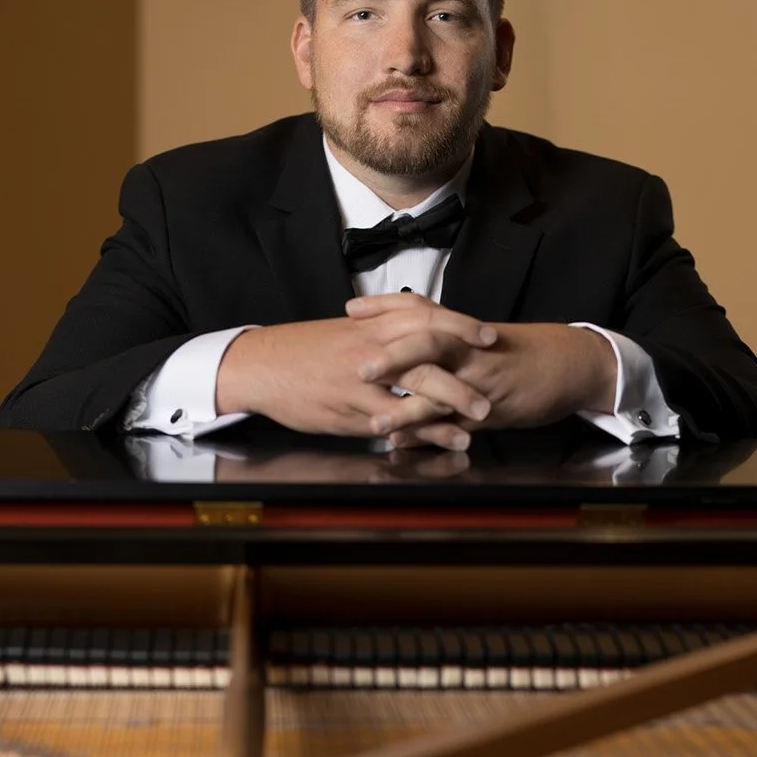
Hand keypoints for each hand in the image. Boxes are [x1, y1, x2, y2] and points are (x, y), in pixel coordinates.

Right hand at [216, 304, 495, 449]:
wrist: (259, 366)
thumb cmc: (302, 352)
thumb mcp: (344, 334)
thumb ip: (379, 335)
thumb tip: (411, 339)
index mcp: (372, 325)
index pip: (424, 315)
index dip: (459, 323)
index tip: (488, 334)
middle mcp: (372, 346)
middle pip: (429, 346)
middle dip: (466, 362)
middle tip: (497, 376)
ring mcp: (362, 378)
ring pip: (417, 384)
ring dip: (455, 400)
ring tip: (483, 416)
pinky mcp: (351, 408)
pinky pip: (395, 419)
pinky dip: (423, 431)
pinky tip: (444, 441)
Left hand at [350, 296, 617, 446]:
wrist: (572, 364)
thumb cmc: (523, 352)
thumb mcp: (481, 339)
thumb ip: (446, 339)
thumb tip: (405, 339)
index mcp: (463, 329)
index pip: (420, 309)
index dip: (385, 306)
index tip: (351, 309)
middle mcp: (470, 350)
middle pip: (429, 344)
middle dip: (392, 355)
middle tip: (360, 367)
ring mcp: (482, 381)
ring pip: (442, 390)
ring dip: (407, 407)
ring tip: (376, 422)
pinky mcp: (494, 411)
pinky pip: (458, 425)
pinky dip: (431, 437)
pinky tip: (407, 446)